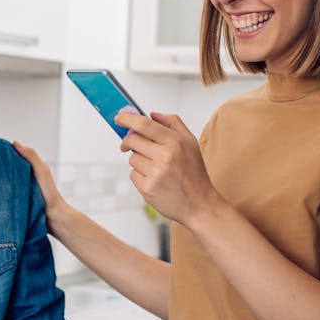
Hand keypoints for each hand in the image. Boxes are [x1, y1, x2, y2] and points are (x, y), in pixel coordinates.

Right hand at [12, 141, 71, 225]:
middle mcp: (23, 179)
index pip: (13, 157)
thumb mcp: (41, 171)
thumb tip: (15, 143)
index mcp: (29, 169)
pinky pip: (4, 195)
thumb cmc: (50, 194)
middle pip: (7, 170)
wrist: (54, 218)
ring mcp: (19, 191)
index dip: (3, 153)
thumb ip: (31, 156)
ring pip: (5, 183)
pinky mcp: (16, 203)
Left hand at [114, 111, 221, 225]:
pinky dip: (140, 176)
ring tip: (157, 169)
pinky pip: (133, 174)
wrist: (200, 204)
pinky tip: (155, 180)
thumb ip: (173, 123)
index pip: (144, 125)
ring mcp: (155, 173)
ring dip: (139, 161)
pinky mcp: (147, 188)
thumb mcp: (191, 143)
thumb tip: (152, 114)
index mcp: (176, 142)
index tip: (119, 118)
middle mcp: (165, 156)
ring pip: (132, 159)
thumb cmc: (194, 173)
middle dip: (129, 141)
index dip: (127, 119)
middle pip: (132, 140)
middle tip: (133, 145)